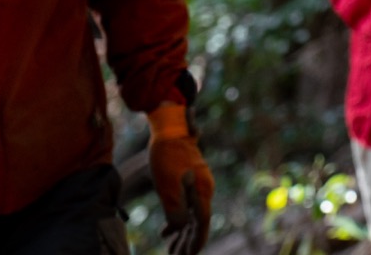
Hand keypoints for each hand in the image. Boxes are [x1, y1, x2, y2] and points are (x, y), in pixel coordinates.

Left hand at [148, 103, 214, 253]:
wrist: (170, 128)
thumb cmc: (167, 155)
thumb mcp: (167, 186)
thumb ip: (175, 210)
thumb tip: (180, 229)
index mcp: (202, 191)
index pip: (202, 223)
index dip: (196, 242)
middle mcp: (204, 189)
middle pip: (198, 222)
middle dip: (188, 242)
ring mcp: (198, 185)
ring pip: (192, 216)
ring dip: (182, 235)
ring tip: (172, 251)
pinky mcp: (190, 181)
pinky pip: (187, 207)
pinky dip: (178, 221)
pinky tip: (167, 232)